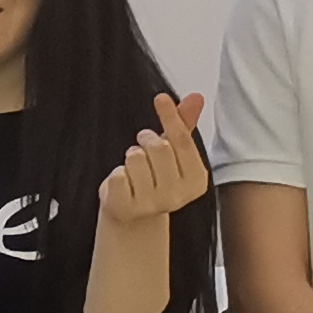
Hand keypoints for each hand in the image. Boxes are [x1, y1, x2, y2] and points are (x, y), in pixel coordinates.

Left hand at [100, 91, 212, 227]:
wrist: (133, 216)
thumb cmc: (155, 178)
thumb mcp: (173, 154)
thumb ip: (184, 125)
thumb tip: (196, 97)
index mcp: (196, 181)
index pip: (183, 142)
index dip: (171, 117)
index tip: (161, 98)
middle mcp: (178, 195)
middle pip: (159, 147)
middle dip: (146, 140)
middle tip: (143, 146)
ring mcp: (152, 204)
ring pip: (136, 158)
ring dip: (130, 157)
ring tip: (134, 169)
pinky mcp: (126, 208)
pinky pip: (117, 175)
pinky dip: (116, 174)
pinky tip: (123, 185)